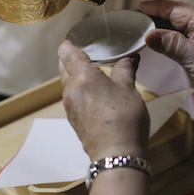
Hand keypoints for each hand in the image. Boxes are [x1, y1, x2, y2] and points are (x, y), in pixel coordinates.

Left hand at [58, 40, 148, 159]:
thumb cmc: (124, 119)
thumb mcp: (129, 89)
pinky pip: (72, 98)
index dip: (68, 44)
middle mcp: (71, 89)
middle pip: (64, 67)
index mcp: (82, 76)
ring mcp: (70, 106)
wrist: (116, 155)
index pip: (67, 53)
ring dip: (75, 76)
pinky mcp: (74, 120)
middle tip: (82, 53)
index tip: (70, 39)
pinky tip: (93, 94)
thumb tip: (128, 59)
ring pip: (67, 83)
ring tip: (91, 73)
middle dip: (70, 59)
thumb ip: (125, 70)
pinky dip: (79, 90)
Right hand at [139, 0, 193, 116]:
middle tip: (133, 18)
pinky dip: (163, 40)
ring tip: (138, 27)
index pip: (176, 10)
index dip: (157, 7)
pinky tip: (152, 41)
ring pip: (174, 29)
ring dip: (157, 28)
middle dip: (154, 15)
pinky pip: (177, 41)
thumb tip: (148, 35)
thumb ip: (171, 45)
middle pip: (174, 17)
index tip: (139, 7)